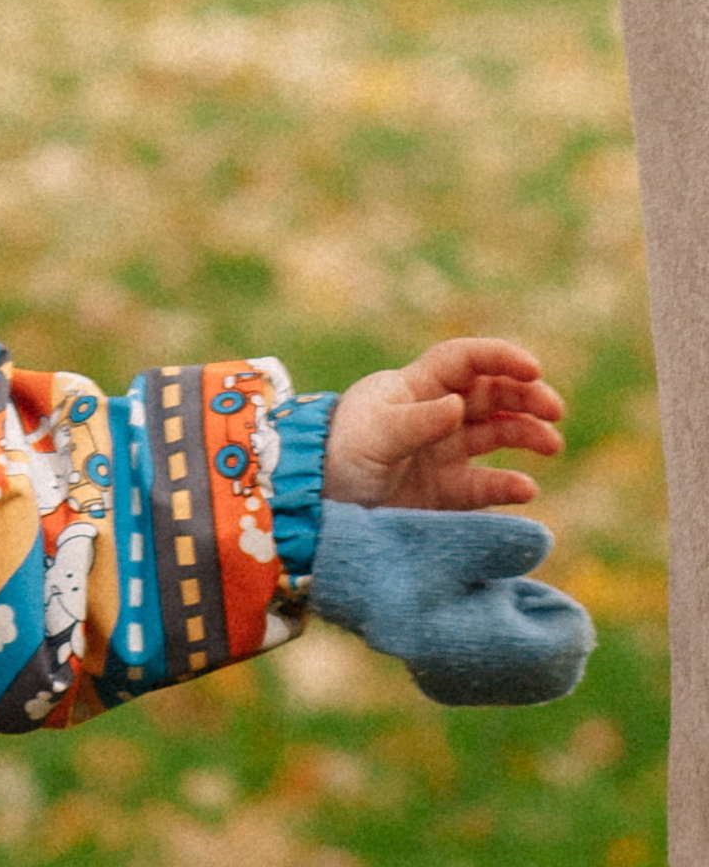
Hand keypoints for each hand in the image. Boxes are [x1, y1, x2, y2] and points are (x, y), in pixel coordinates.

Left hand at [323, 338, 565, 510]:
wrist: (312, 508)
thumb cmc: (335, 458)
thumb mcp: (374, 436)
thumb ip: (416, 422)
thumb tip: (460, 406)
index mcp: (415, 388)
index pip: (466, 360)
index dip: (501, 358)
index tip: (534, 369)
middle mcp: (433, 414)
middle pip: (491, 393)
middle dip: (526, 396)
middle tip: (555, 411)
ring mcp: (440, 452)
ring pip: (496, 433)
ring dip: (527, 433)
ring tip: (550, 445)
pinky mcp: (442, 491)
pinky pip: (484, 484)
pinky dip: (508, 485)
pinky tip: (526, 489)